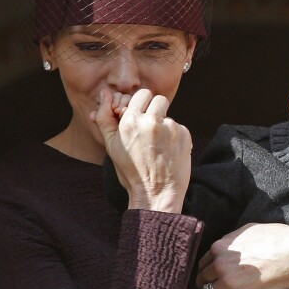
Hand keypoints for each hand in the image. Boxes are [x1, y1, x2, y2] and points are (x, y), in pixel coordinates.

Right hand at [92, 88, 191, 212]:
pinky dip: (175, 137)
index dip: (142, 104)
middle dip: (156, 110)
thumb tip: (104, 93)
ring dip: (164, 126)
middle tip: (151, 129)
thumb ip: (105, 118)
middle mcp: (151, 121)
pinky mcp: (184, 135)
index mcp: (131, 122)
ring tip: (158, 146)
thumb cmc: (131, 172)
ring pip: (169, 116)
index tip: (142, 115)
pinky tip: (168, 152)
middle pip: (158, 99)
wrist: (156, 195)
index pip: (142, 94)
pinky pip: (179, 128)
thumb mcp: (112, 146)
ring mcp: (170, 127)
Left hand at [196, 223, 288, 288]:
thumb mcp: (250, 230)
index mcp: (222, 244)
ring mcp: (226, 275)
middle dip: (205, 284)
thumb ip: (235, 239)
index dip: (207, 270)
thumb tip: (231, 243)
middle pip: (202, 277)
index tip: (211, 276)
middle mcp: (220, 258)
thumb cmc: (277, 238)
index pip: (203, 261)